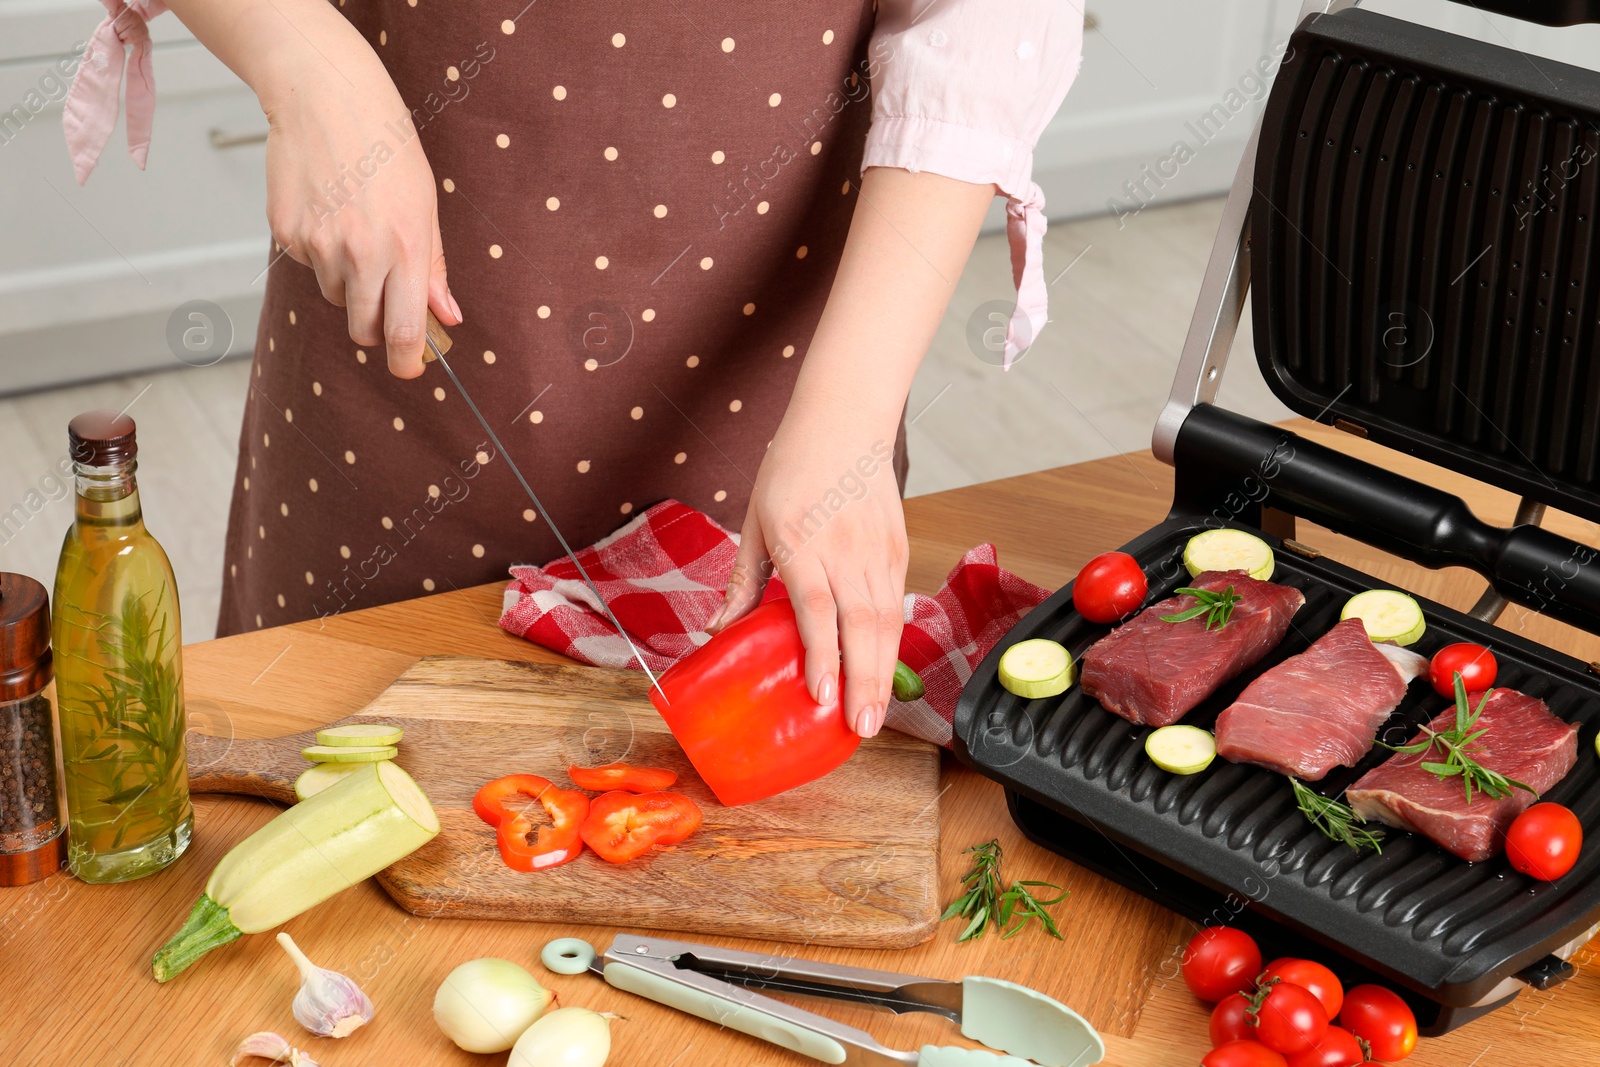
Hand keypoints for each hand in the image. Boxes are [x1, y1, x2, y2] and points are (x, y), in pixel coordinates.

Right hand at [259, 48, 457, 376]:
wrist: (325, 98)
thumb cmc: (385, 146)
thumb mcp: (427, 206)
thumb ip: (433, 268)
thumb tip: (447, 316)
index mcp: (404, 249)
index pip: (404, 331)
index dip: (408, 361)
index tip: (410, 368)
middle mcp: (359, 253)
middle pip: (362, 328)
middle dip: (375, 328)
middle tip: (383, 304)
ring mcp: (318, 245)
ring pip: (335, 295)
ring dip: (347, 281)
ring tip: (356, 229)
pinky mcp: (286, 233)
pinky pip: (309, 266)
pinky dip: (320, 252)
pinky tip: (328, 211)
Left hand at [710, 404, 906, 738]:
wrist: (844, 420)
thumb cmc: (792, 467)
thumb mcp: (754, 521)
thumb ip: (743, 581)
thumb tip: (715, 631)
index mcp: (801, 541)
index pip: (816, 608)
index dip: (822, 656)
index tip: (821, 696)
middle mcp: (845, 550)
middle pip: (861, 626)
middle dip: (863, 683)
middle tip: (860, 729)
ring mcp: (877, 550)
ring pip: (887, 622)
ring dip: (883, 673)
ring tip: (876, 716)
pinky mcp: (897, 549)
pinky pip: (896, 606)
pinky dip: (892, 644)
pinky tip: (885, 674)